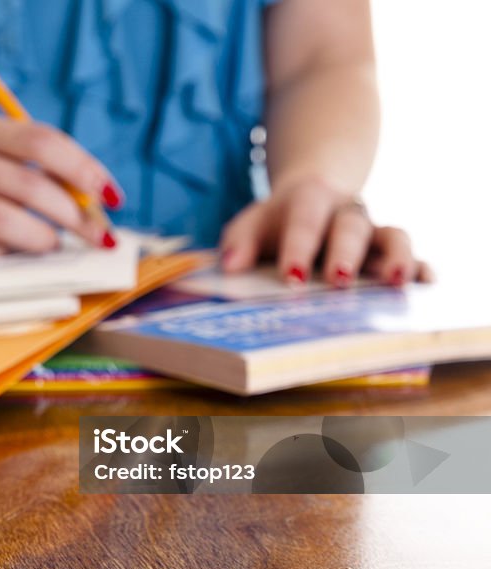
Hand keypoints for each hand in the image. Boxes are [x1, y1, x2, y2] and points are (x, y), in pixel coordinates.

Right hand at [0, 113, 122, 259]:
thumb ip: (41, 175)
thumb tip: (96, 206)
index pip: (44, 142)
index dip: (85, 170)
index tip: (112, 198)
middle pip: (29, 184)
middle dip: (73, 216)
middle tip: (95, 236)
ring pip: (3, 219)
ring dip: (39, 238)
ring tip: (51, 245)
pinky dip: (1, 254)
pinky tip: (10, 255)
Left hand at [219, 176, 432, 285]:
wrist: (310, 197)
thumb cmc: (274, 222)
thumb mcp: (250, 225)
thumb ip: (237, 242)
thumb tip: (230, 266)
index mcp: (308, 200)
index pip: (304, 220)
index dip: (299, 247)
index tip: (291, 277)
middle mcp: (346, 212)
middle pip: (351, 227)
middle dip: (345, 254)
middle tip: (338, 281)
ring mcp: (372, 230)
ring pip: (393, 235)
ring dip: (396, 258)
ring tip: (395, 283)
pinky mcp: (388, 249)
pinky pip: (413, 254)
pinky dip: (422, 267)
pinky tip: (425, 283)